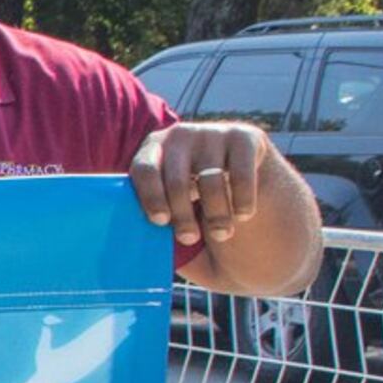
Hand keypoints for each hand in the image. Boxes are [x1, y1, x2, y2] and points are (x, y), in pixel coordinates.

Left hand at [134, 121, 268, 249]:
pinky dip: (243, 199)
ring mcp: (213, 132)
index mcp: (153, 148)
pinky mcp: (245, 136)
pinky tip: (244, 215)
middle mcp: (180, 134)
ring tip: (221, 234)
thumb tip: (137, 249)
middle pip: (176, 180)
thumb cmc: (196, 197)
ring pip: (211, 181)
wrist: (244, 171)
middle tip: (189, 238)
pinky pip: (241, 174)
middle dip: (182, 215)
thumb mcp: (173, 202)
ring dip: (216, 214)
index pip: (144, 169)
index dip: (151, 196)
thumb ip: (158, 217)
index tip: (160, 222)